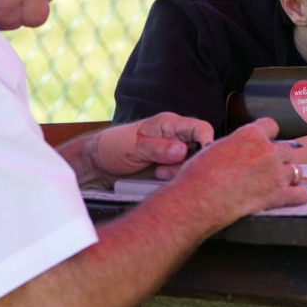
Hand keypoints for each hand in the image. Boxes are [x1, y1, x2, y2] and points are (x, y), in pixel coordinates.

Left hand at [59, 113, 212, 188]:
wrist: (99, 166)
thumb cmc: (114, 146)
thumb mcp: (134, 145)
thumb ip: (158, 148)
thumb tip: (182, 151)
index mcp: (170, 125)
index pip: (199, 128)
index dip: (206, 140)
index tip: (202, 155)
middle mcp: (176, 139)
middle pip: (200, 151)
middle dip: (188, 163)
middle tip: (164, 171)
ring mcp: (174, 156)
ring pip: (191, 166)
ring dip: (177, 173)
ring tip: (157, 174)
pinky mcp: (170, 172)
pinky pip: (181, 177)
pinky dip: (173, 181)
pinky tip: (158, 180)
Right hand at [165, 118, 306, 217]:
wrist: (199, 197)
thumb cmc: (199, 174)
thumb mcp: (215, 148)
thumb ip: (234, 145)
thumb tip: (236, 151)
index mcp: (251, 134)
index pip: (272, 126)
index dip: (269, 136)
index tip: (266, 143)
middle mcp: (268, 150)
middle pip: (287, 150)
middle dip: (279, 159)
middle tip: (267, 170)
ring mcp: (276, 173)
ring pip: (295, 171)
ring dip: (288, 177)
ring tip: (277, 185)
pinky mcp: (279, 195)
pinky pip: (300, 194)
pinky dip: (297, 197)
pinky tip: (291, 198)